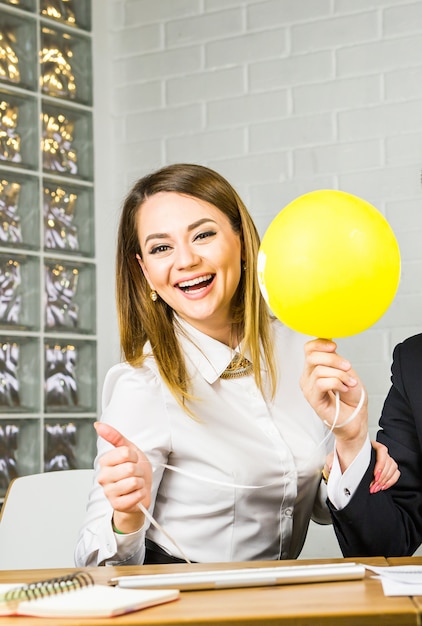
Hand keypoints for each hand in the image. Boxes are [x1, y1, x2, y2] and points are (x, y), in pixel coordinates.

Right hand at [94, 421, 151, 533]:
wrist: (140, 491)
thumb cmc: (134, 470)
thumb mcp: (129, 449)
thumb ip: (115, 437)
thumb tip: (98, 425)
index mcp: (105, 462)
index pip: (125, 453)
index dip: (134, 456)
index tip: (132, 460)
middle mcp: (103, 477)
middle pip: (129, 468)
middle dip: (138, 470)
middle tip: (135, 473)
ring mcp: (108, 492)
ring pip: (133, 482)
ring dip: (140, 482)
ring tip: (135, 483)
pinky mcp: (116, 505)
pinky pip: (136, 496)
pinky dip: (141, 494)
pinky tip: (135, 493)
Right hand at [300, 338, 367, 470]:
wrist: (356, 418)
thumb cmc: (351, 398)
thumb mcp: (346, 371)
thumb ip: (335, 359)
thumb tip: (330, 344)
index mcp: (314, 368)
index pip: (308, 349)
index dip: (320, 343)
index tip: (334, 346)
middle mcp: (308, 377)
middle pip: (312, 357)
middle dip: (333, 358)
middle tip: (347, 366)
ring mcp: (309, 388)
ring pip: (319, 370)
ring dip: (339, 374)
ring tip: (349, 382)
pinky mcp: (313, 399)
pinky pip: (321, 383)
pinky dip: (337, 383)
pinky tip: (344, 388)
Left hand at [323, 443, 399, 492]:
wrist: (341, 465)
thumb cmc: (341, 459)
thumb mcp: (335, 458)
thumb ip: (332, 461)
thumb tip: (331, 466)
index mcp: (367, 446)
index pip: (382, 450)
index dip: (381, 463)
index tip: (375, 474)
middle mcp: (376, 452)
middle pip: (389, 461)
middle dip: (382, 476)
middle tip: (374, 485)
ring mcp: (382, 460)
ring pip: (393, 467)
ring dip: (386, 479)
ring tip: (376, 487)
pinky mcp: (385, 469)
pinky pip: (395, 473)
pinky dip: (390, 481)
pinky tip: (382, 486)